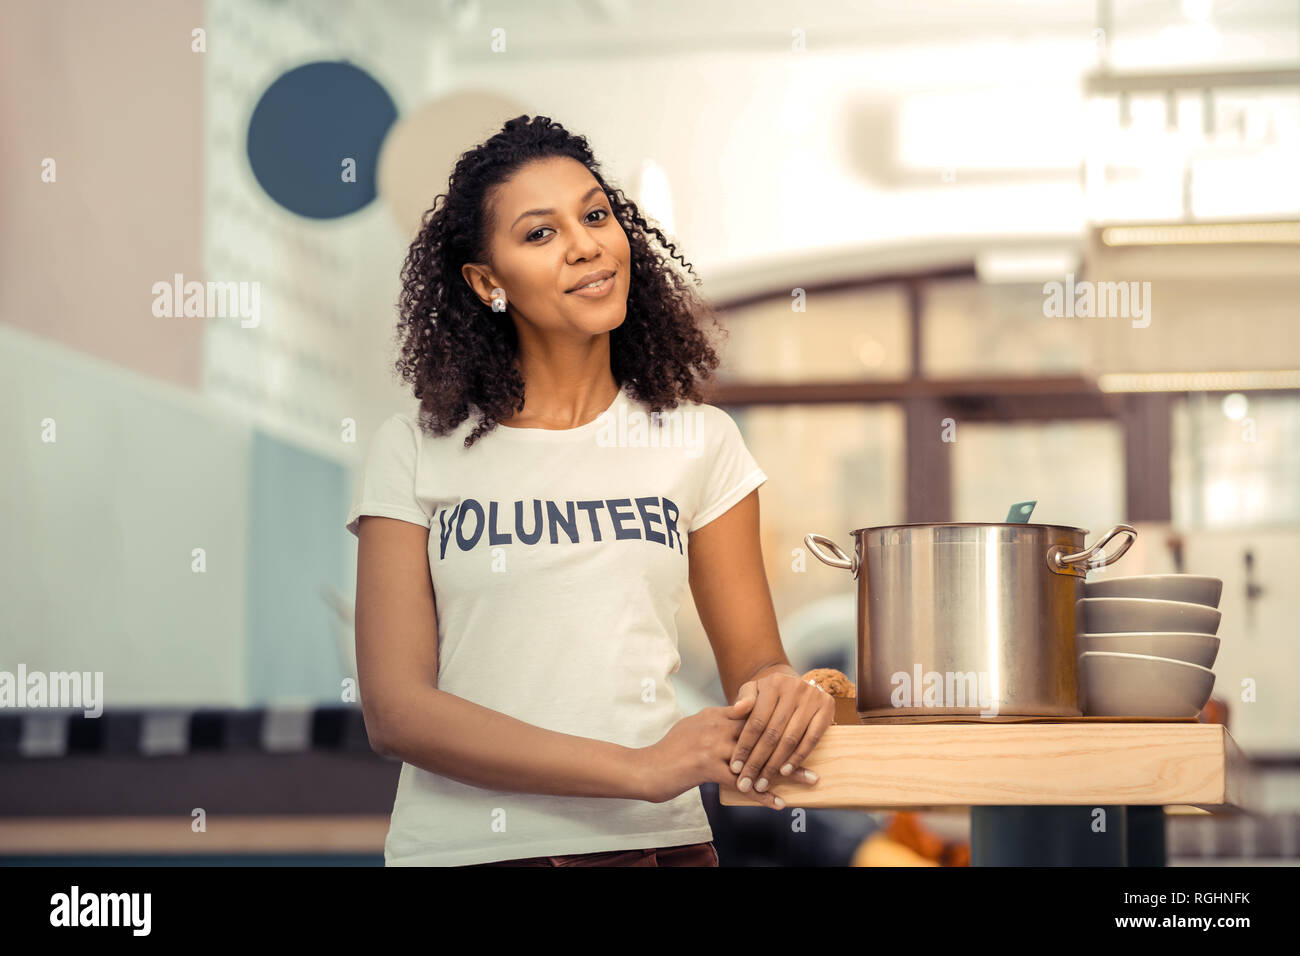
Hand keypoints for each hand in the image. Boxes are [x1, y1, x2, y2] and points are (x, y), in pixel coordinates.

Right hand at [639, 696, 814, 809]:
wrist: (645, 769)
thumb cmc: (670, 751)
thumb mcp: (694, 727)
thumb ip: (718, 721)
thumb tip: (738, 716)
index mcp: (715, 714)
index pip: (756, 712)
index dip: (782, 718)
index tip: (807, 722)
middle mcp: (716, 725)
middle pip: (765, 732)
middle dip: (794, 743)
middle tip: (820, 751)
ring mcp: (712, 745)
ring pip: (759, 758)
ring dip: (788, 772)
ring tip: (811, 780)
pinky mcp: (706, 767)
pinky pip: (742, 783)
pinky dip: (763, 795)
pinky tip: (779, 803)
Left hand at [729, 674, 832, 794]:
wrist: (795, 684)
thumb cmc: (768, 693)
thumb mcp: (753, 689)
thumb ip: (744, 699)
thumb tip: (737, 709)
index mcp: (773, 684)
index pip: (756, 721)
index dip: (745, 746)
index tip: (735, 767)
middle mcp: (794, 689)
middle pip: (772, 733)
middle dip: (757, 761)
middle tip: (747, 782)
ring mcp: (812, 698)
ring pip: (790, 739)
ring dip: (775, 765)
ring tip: (763, 782)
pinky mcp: (827, 709)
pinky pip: (811, 740)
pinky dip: (797, 758)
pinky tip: (785, 772)